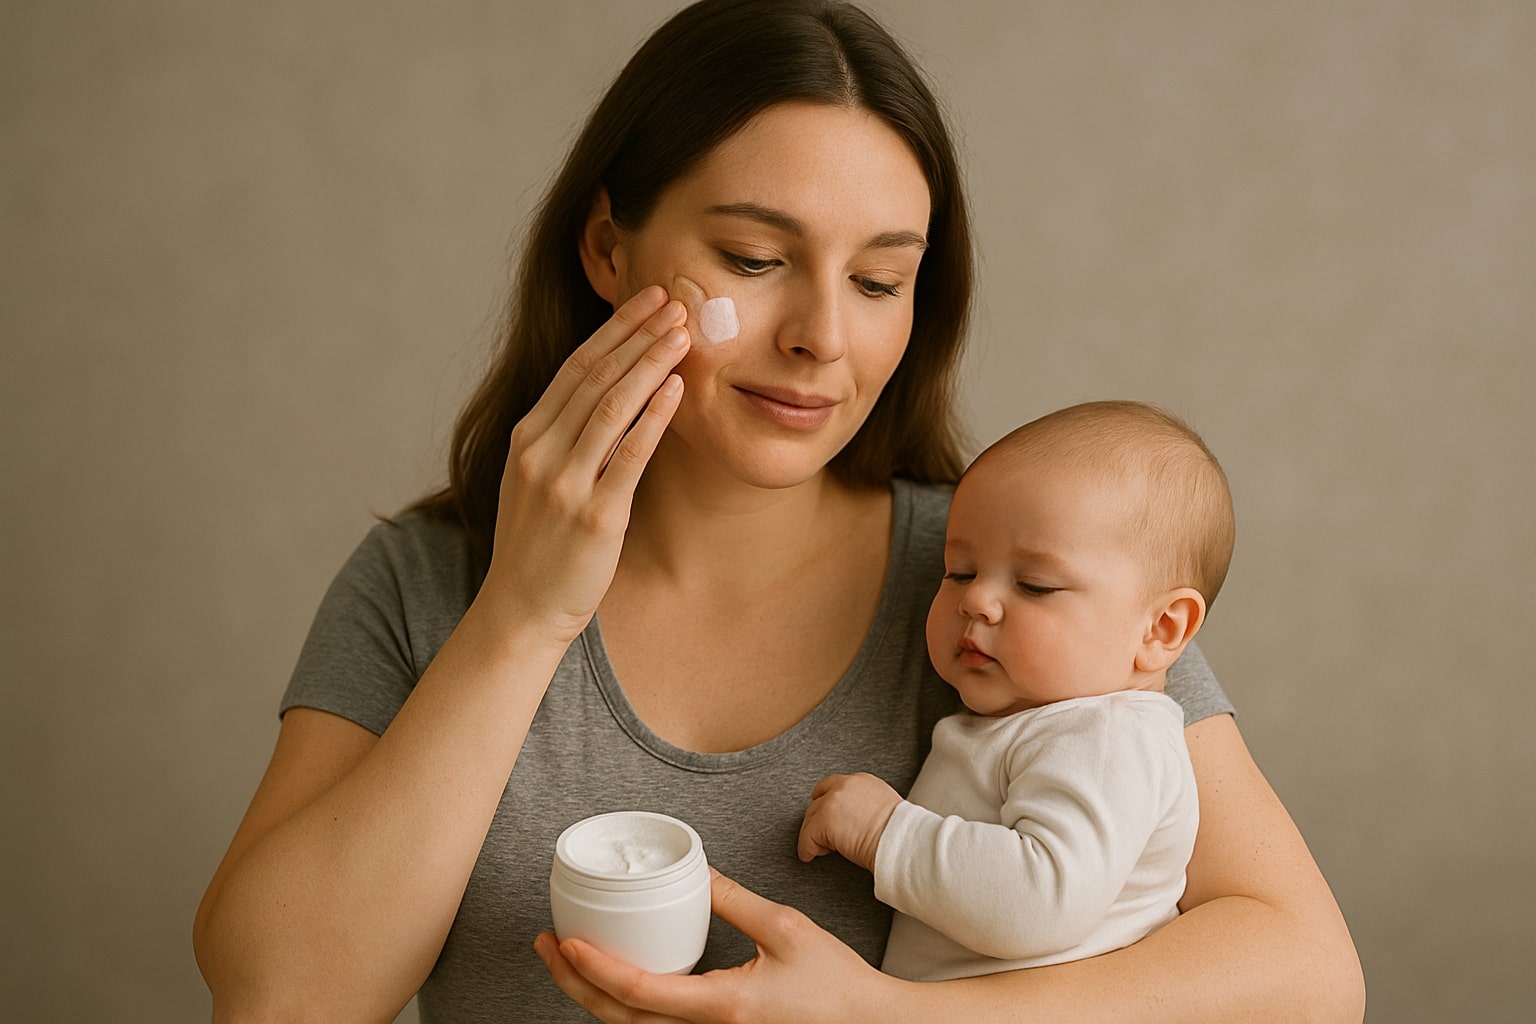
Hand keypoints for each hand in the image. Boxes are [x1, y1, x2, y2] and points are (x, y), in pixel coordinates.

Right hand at [481, 285, 689, 642]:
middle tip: (674, 300)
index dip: (615, 328)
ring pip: (612, 407)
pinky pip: (627, 457)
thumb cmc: (537, 545)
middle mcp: (540, 452)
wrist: (520, 610)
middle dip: (638, 334)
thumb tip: (608, 395)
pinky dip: (653, 418)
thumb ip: (563, 438)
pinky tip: (676, 390)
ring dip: (650, 364)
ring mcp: (565, 483)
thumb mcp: (535, 480)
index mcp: (526, 437)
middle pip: (595, 377)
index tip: (646, 299)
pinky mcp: (594, 516)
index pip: (575, 367)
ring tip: (682, 333)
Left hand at [534, 870, 897, 1022]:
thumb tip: (697, 871)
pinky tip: (617, 977)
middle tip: (548, 946)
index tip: (565, 941)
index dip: (596, 968)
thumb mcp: (785, 928)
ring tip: (571, 958)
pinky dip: (627, 1005)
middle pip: (621, 1020)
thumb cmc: (834, 983)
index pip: (640, 991)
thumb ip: (734, 901)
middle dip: (575, 985)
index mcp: (721, 1006)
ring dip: (596, 996)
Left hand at [796, 773, 901, 871]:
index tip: (824, 815)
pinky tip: (810, 855)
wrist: (899, 840)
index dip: (826, 802)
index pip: (833, 786)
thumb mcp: (885, 807)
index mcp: (862, 781)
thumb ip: (866, 805)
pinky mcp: (824, 821)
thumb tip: (856, 820)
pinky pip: (807, 836)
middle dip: (818, 819)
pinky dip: (806, 848)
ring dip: (812, 834)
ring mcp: (832, 802)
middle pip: (819, 801)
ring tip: (819, 848)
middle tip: (821, 836)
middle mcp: (845, 786)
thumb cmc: (899, 831)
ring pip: (810, 818)